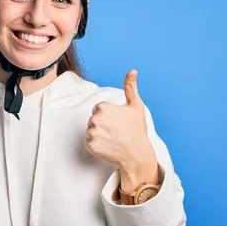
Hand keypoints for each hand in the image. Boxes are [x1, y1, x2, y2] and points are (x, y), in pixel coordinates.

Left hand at [85, 70, 157, 191]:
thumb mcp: (135, 106)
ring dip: (99, 135)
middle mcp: (95, 119)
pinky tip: (108, 146)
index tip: (118, 122)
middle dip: (103, 124)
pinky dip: (97, 145)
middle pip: (93, 120)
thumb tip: (132, 71)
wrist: (137, 154)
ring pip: (91, 131)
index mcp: (103, 107)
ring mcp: (92, 133)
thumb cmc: (137, 129)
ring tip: (113, 139)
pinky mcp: (90, 145)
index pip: (99, 110)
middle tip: (116, 131)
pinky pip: (89, 143)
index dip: (109, 116)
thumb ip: (130, 87)